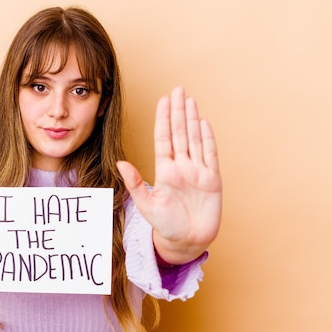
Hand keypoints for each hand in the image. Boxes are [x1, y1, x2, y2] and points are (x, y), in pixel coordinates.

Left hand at [117, 87, 221, 263]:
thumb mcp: (146, 205)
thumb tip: (120, 162)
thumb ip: (134, 183)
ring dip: (193, 120)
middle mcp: (181, 167)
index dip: (164, 118)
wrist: (186, 242)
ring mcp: (197, 172)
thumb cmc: (164, 225)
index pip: (164, 138)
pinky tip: (204, 123)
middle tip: (178, 89)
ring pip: (195, 139)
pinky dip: (208, 138)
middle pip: (180, 133)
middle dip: (179, 111)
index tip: (164, 100)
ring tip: (190, 100)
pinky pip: (210, 155)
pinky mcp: (212, 180)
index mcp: (164, 170)